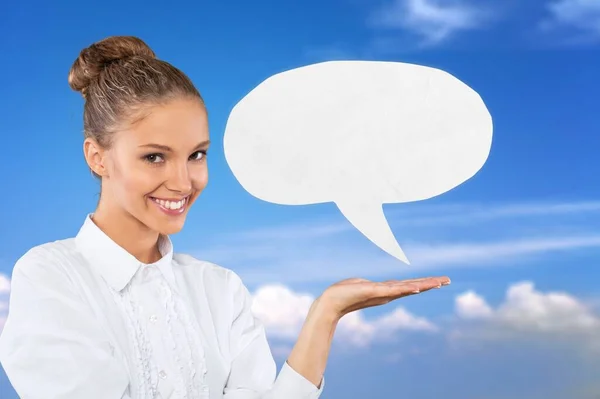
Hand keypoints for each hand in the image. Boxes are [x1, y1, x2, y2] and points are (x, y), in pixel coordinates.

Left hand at [318, 276, 450, 319]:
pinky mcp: (375, 292)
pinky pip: (394, 290)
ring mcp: (383, 294)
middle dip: (430, 283)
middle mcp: (387, 293)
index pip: (408, 285)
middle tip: (448, 280)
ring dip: (424, 285)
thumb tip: (371, 287)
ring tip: (439, 283)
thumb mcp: (361, 285)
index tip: (438, 281)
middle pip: (413, 286)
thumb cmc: (344, 293)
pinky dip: (406, 289)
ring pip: (407, 288)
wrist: (331, 302)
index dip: (423, 283)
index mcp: (385, 291)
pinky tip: (417, 288)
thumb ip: (369, 286)